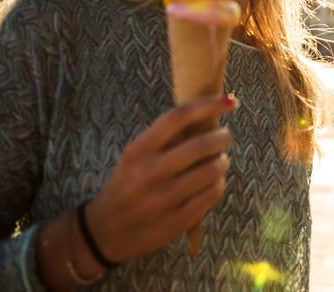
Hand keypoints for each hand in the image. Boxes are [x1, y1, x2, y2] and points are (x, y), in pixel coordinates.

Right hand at [85, 94, 235, 263]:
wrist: (105, 232)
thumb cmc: (127, 186)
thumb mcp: (135, 158)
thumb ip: (165, 139)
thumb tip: (207, 115)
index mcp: (138, 150)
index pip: (178, 116)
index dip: (208, 105)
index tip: (229, 101)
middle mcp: (149, 173)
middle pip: (201, 145)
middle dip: (222, 137)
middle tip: (224, 137)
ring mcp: (163, 199)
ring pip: (211, 171)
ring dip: (222, 162)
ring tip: (219, 161)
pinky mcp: (175, 221)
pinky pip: (211, 195)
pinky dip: (219, 184)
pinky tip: (214, 183)